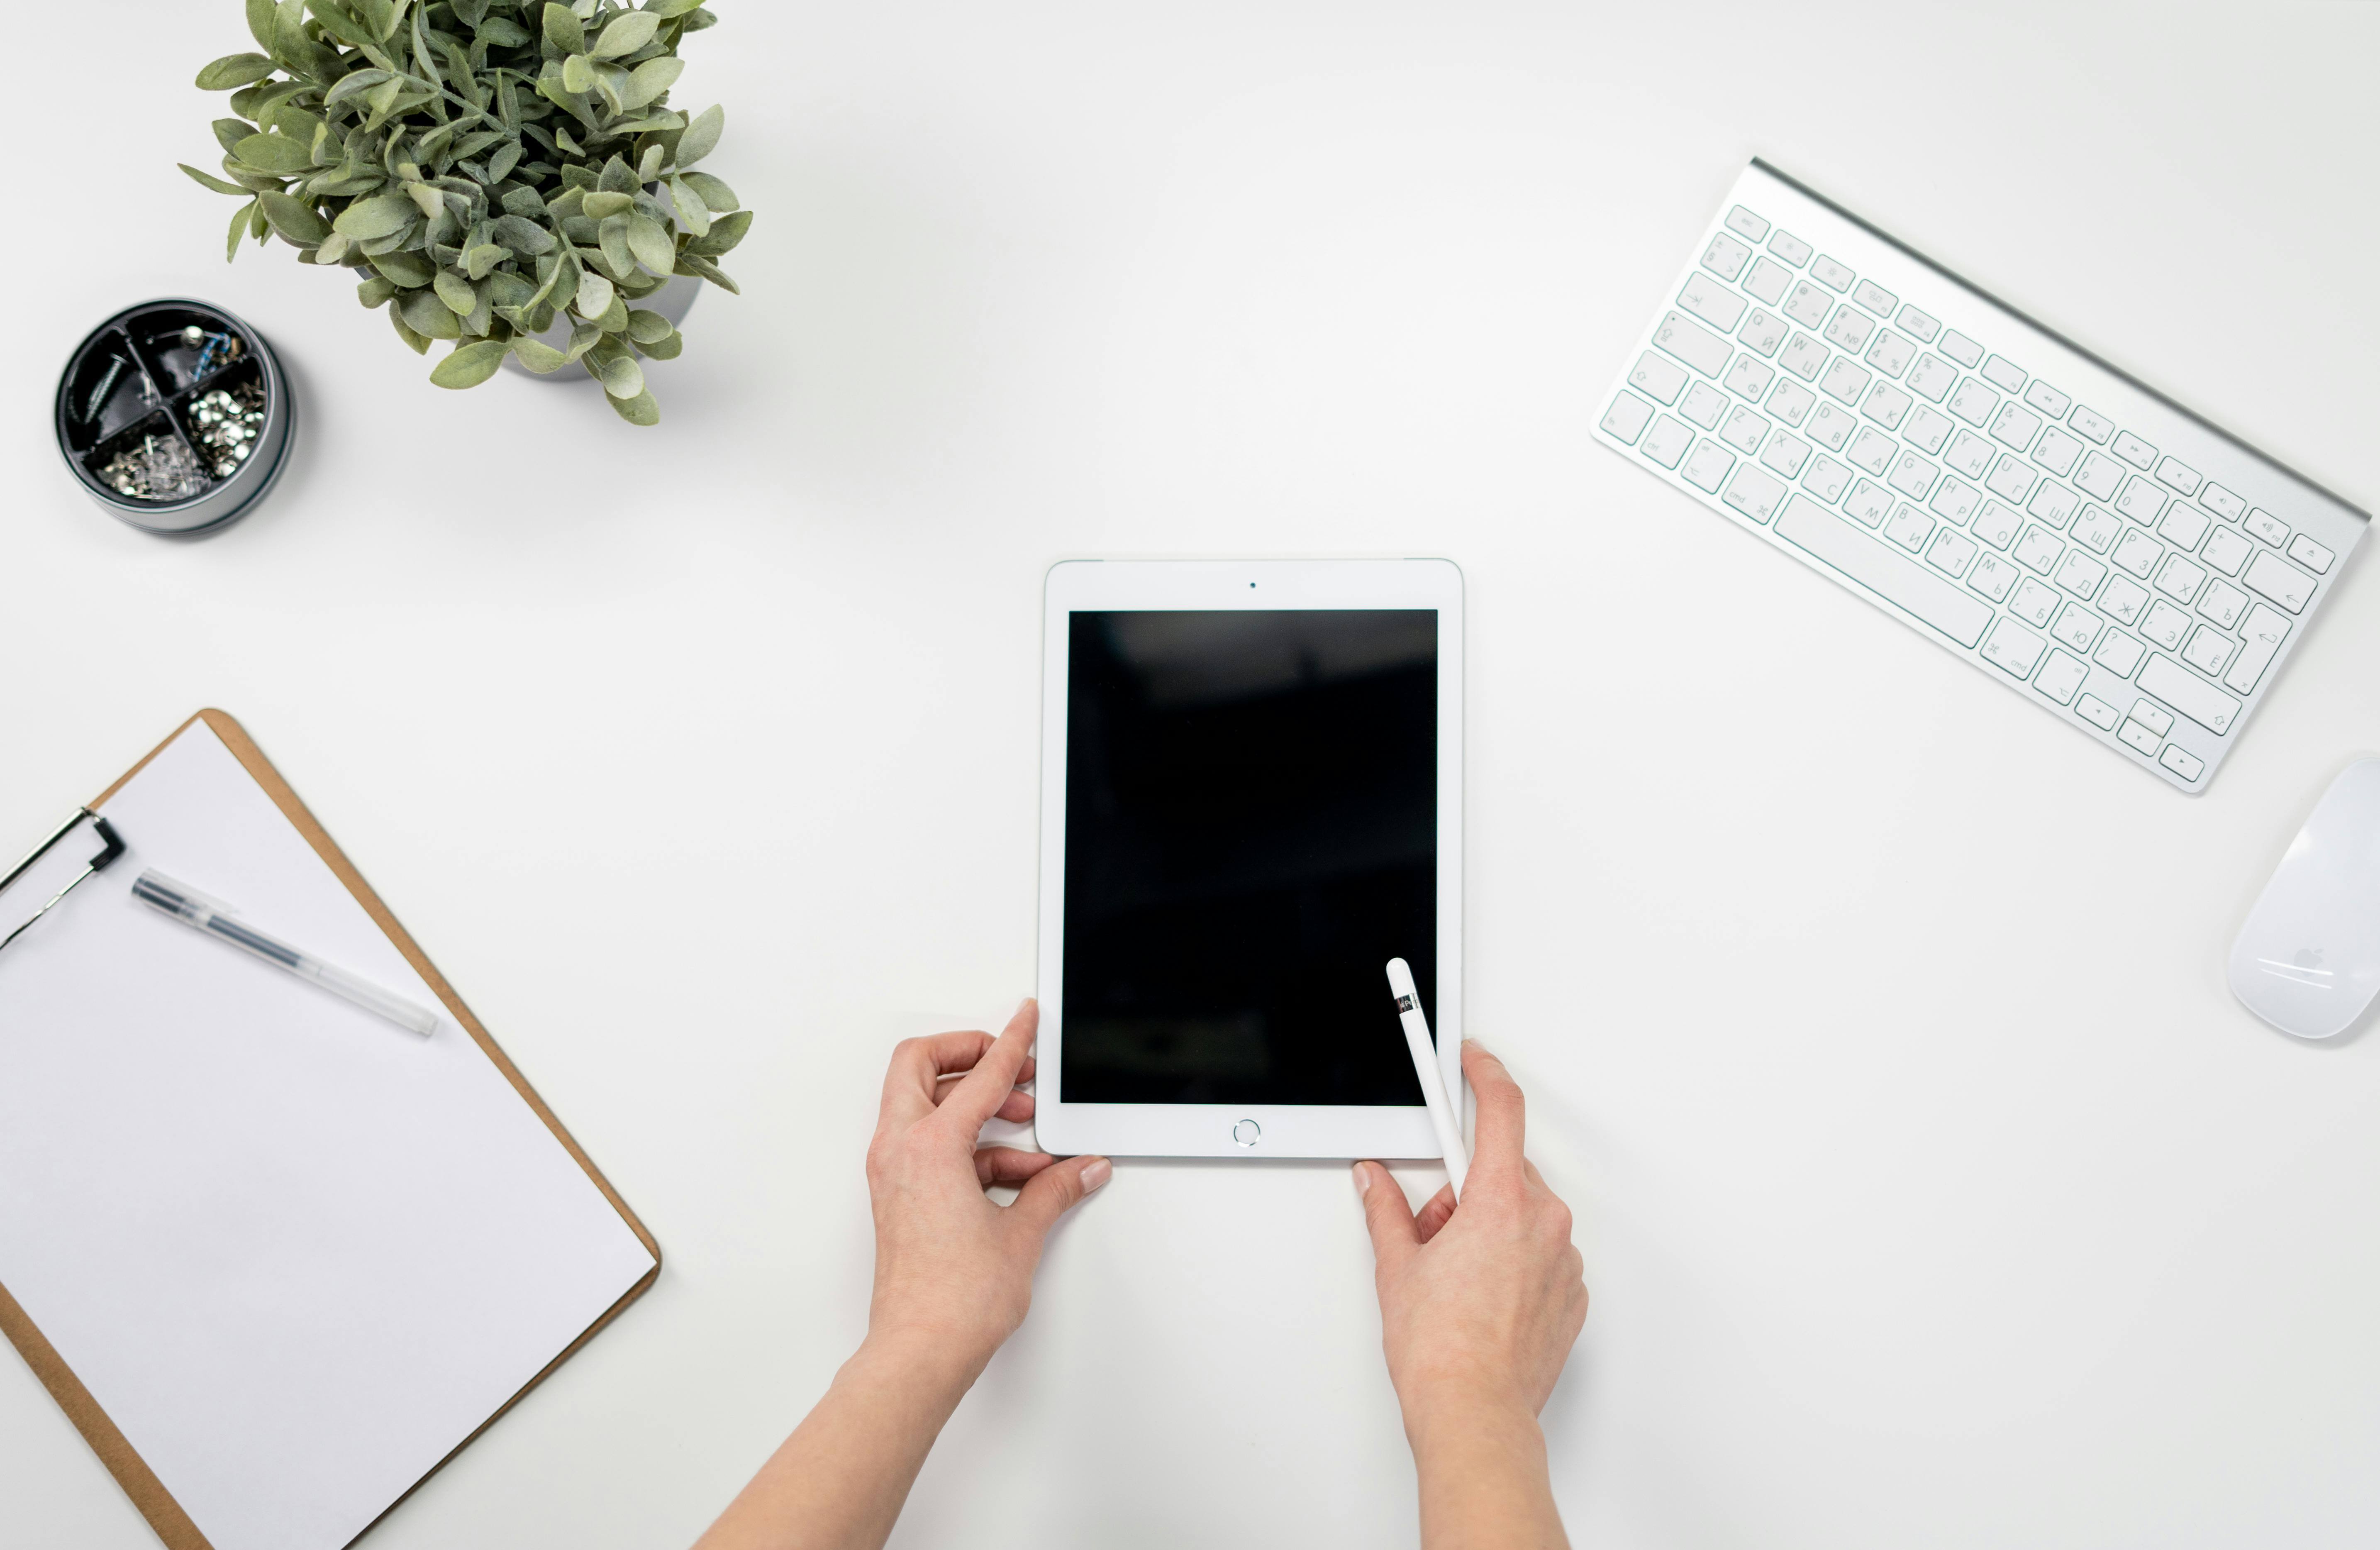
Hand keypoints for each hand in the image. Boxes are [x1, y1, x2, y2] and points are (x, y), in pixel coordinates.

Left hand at [865, 998, 1109, 1377]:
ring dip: (978, 1109)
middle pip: (921, 1066)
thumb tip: (1081, 1170)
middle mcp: (900, 1151)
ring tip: (1030, 1132)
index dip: (1012, 1041)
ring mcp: (893, 1173)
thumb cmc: (954, 1301)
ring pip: (927, 1107)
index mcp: (929, 1146)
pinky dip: (973, 1147)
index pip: (980, 1074)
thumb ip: (1054, 1190)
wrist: (920, 1352)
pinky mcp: (899, 1196)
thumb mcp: (1020, 1233)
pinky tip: (1020, 1174)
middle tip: (1013, 1066)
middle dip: (969, 1056)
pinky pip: (932, 1147)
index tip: (1026, 1018)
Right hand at [1356, 1041, 1584, 1548]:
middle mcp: (1543, 1223)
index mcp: (1500, 1203)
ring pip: (1522, 1214)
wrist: (1475, 1414)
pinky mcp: (1572, 1294)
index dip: (1484, 1075)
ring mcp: (1563, 1260)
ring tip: (1455, 1278)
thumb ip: (1388, 1210)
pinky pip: (1542, 1254)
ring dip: (1489, 1227)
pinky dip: (1513, 1261)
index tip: (1474, 1060)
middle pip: (1502, 1171)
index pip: (1500, 1111)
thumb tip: (1376, 1183)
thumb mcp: (1399, 1266)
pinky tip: (1482, 1298)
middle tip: (1431, 1233)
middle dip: (1464, 1189)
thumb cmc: (1440, 1349)